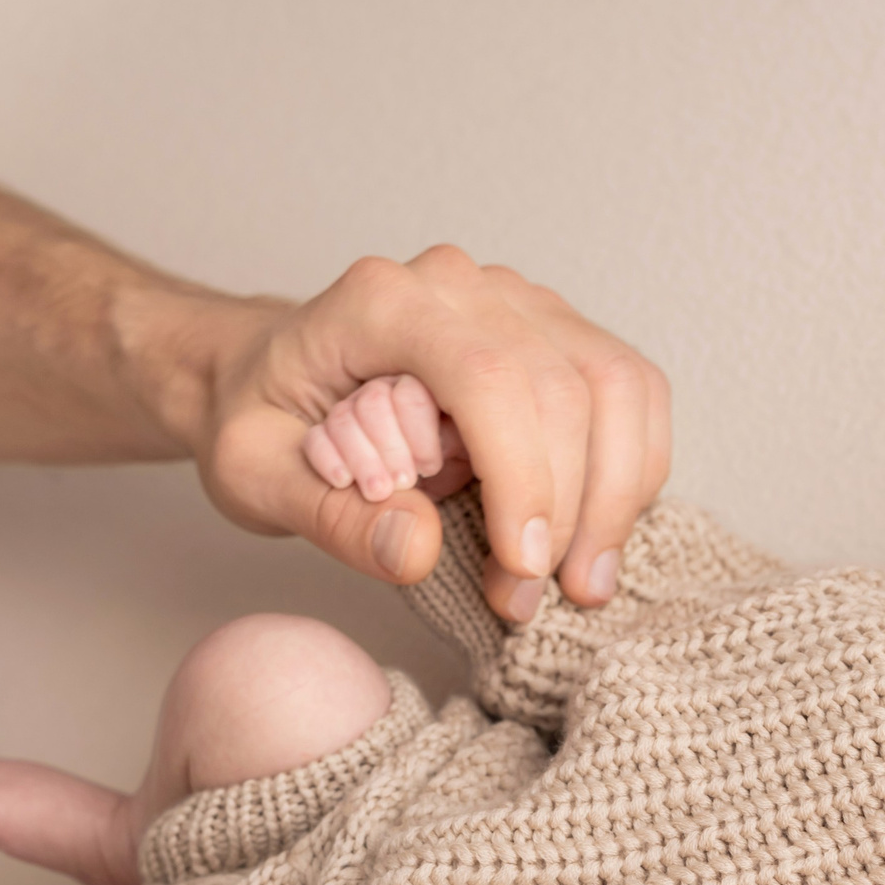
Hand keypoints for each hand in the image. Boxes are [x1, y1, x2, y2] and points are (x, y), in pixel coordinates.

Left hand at [183, 246, 668, 619]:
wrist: (262, 375)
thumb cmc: (261, 419)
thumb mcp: (254, 479)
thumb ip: (330, 516)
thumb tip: (420, 551)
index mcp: (384, 302)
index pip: (491, 377)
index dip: (524, 479)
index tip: (518, 571)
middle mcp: (464, 285)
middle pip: (569, 386)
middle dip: (570, 509)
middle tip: (529, 600)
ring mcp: (520, 302)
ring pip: (619, 386)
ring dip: (616, 496)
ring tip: (579, 583)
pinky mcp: (555, 334)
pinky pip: (630, 393)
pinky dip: (630, 472)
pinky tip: (595, 536)